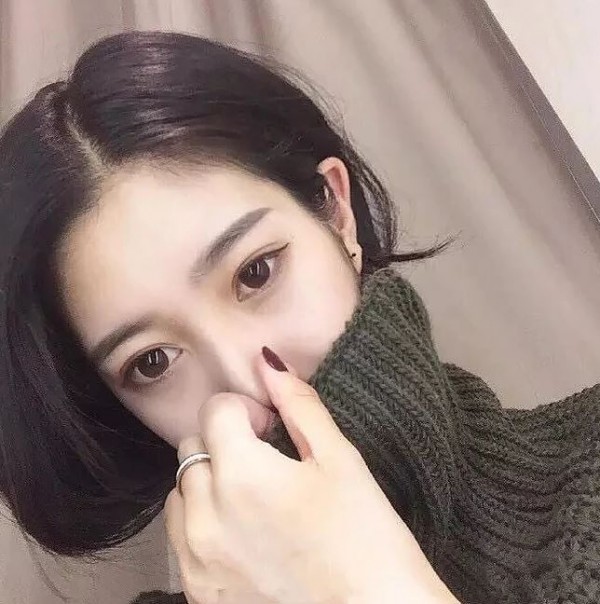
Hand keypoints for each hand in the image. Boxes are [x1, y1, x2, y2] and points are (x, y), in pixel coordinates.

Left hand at [164, 347, 458, 603]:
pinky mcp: (196, 589)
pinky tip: (241, 531)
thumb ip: (298, 404)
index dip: (246, 410)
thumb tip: (267, 361)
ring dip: (209, 480)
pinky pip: (179, 535)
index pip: (215, 410)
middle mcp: (206, 515)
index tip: (271, 427)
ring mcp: (196, 557)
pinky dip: (201, 520)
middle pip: (193, 447)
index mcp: (242, 474)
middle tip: (266, 460)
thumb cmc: (366, 538)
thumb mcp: (339, 459)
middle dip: (225, 441)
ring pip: (181, 490)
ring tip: (252, 497)